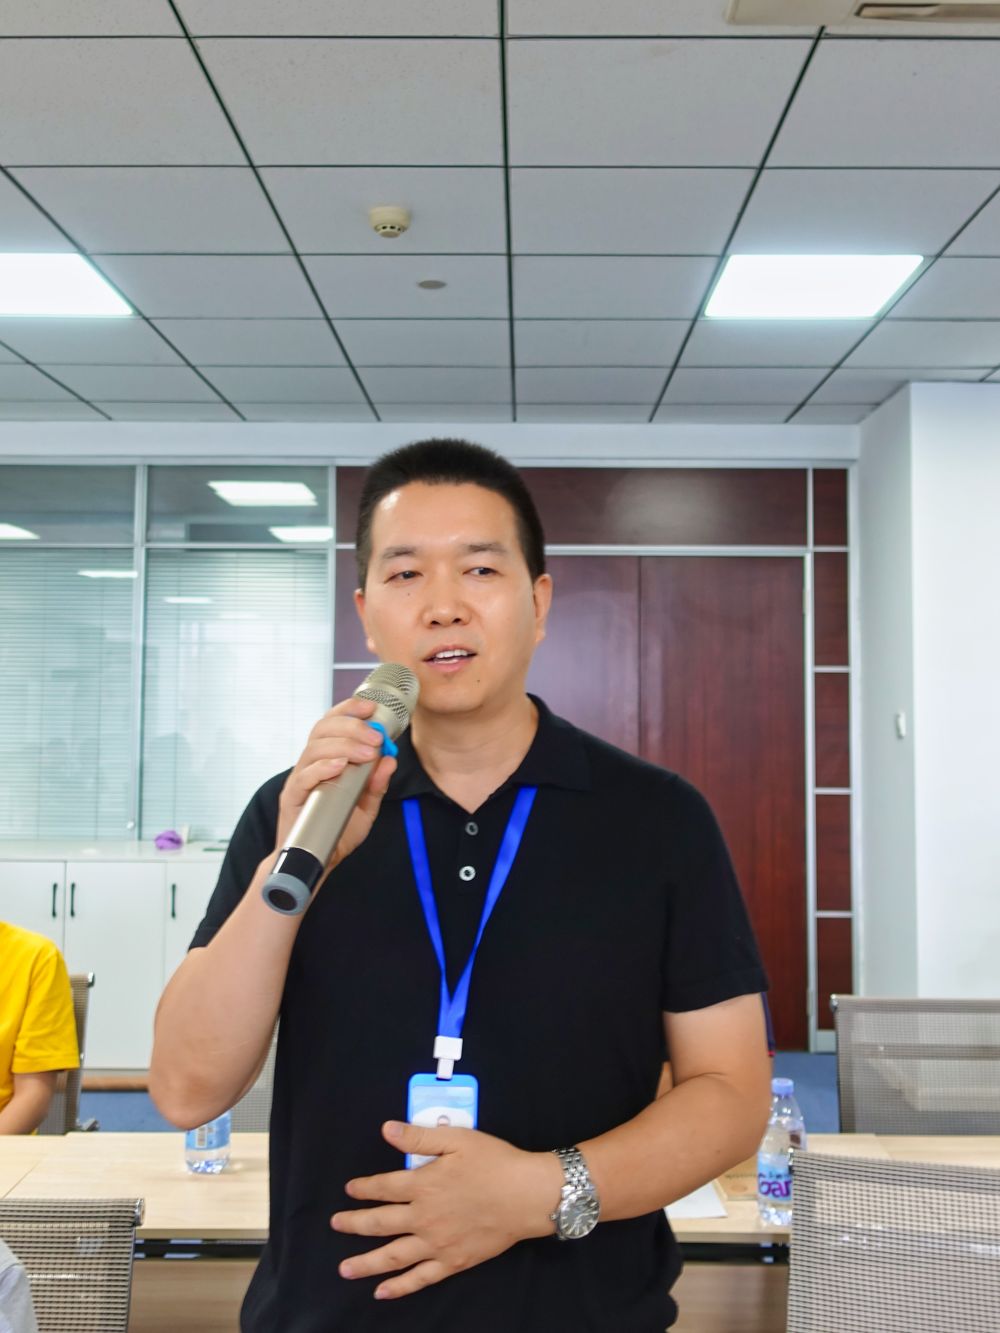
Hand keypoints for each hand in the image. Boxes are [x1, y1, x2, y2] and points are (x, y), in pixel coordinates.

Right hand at [275, 696, 396, 870]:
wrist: (315, 863)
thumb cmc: (336, 832)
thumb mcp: (365, 808)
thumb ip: (376, 785)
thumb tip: (390, 759)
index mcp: (325, 760)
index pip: (332, 723)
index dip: (349, 710)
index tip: (371, 707)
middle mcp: (309, 765)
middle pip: (322, 729)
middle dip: (352, 727)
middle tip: (376, 736)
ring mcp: (299, 780)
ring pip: (314, 748)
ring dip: (344, 745)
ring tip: (368, 752)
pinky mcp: (292, 798)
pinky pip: (304, 777)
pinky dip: (322, 767)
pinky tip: (340, 766)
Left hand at [330, 1120, 562, 1300]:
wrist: (527, 1195)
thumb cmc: (494, 1162)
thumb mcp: (458, 1139)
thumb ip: (420, 1137)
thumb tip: (386, 1130)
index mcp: (423, 1185)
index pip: (384, 1187)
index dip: (364, 1188)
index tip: (349, 1190)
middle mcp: (423, 1217)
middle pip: (380, 1223)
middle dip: (354, 1223)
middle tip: (336, 1224)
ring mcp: (437, 1244)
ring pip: (392, 1256)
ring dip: (365, 1263)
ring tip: (344, 1269)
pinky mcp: (452, 1262)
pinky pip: (420, 1278)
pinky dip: (399, 1287)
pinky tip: (381, 1291)